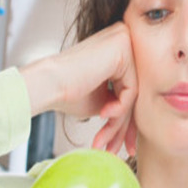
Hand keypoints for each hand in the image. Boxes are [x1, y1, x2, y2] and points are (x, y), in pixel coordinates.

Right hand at [19, 22, 137, 155]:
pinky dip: (119, 107)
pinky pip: (132, 88)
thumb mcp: (104, 99)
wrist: (47, 84)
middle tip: (118, 148)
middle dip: (125, 126)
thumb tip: (140, 121)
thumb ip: (123, 102)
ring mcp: (125, 40)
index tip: (124, 144)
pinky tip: (103, 113)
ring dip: (119, 122)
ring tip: (104, 138)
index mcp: (119, 49)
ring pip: (134, 92)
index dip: (126, 121)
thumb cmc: (67, 91)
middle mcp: (124, 39)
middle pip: (134, 90)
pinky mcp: (123, 47)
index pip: (131, 88)